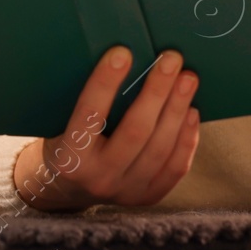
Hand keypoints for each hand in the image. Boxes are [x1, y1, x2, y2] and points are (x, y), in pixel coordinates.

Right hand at [12, 46, 200, 211]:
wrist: (68, 190)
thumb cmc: (66, 142)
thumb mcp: (60, 123)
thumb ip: (84, 101)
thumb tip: (119, 56)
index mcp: (69, 156)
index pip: (90, 114)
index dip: (105, 82)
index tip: (122, 52)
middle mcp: (98, 177)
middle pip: (135, 131)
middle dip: (157, 91)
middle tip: (171, 58)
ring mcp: (126, 191)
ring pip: (160, 148)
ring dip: (177, 109)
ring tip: (187, 78)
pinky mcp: (147, 197)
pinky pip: (175, 167)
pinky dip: (186, 137)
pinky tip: (190, 111)